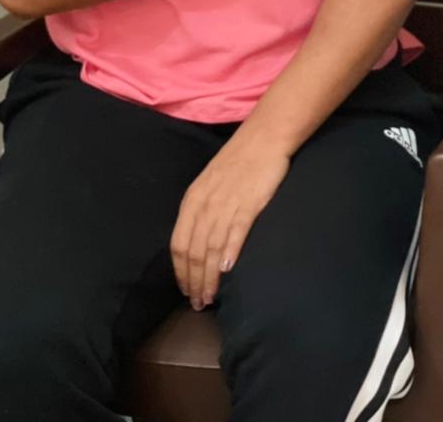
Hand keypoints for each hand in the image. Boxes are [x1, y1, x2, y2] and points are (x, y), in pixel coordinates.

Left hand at [171, 133, 289, 309]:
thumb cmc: (237, 162)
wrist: (263, 138)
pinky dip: (230, 252)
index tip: (185, 291)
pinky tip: (229, 270)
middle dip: (194, 281)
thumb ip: (202, 211)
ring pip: (212, 248)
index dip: (180, 272)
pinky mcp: (249, 202)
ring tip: (211, 297)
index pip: (179, 244)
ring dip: (210, 277)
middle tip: (198, 303)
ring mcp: (227, 203)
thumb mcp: (210, 184)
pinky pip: (236, 231)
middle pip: (194, 251)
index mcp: (193, 200)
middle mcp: (205, 204)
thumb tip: (197, 244)